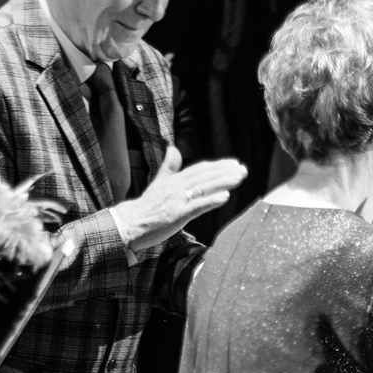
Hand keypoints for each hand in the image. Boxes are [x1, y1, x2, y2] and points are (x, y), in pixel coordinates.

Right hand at [113, 147, 248, 251]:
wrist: (130, 224)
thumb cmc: (146, 207)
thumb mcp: (158, 183)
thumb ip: (169, 167)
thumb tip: (173, 148)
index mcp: (174, 180)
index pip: (199, 169)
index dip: (217, 166)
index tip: (234, 163)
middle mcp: (177, 187)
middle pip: (204, 176)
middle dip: (225, 172)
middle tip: (243, 169)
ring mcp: (177, 200)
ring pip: (204, 188)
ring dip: (223, 182)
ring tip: (239, 178)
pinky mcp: (177, 215)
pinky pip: (196, 206)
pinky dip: (211, 200)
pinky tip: (225, 196)